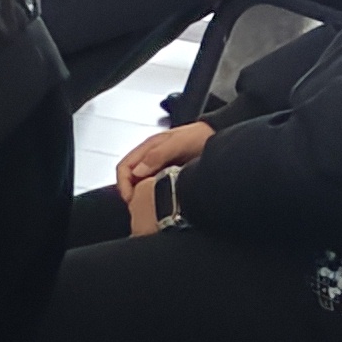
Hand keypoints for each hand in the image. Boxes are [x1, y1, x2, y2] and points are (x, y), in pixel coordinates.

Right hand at [117, 121, 211, 235]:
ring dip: (143, 194)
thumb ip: (157, 155)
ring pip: (142, 183)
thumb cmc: (200, 136)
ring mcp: (159, 165)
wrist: (218, 134)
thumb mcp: (178, 143)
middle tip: (141, 207)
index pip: (124, 168)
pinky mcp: (169, 173)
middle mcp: (150, 157)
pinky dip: (155, 194)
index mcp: (148, 148)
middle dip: (132, 193)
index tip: (131, 199)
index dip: (123, 184)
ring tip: (152, 205)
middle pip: (130, 178)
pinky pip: (155, 185)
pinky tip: (164, 200)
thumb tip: (137, 172)